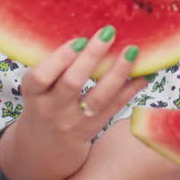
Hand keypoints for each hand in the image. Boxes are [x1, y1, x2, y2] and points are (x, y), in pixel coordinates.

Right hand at [11, 26, 146, 165]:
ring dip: (118, 72)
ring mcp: (74, 122)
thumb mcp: (38, 87)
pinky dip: (131, 88)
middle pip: (72, 84)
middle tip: (109, 32)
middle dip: (91, 57)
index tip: (80, 38)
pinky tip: (145, 72)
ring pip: (99, 97)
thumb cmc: (44, 102)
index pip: (40, 77)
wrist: (44, 148)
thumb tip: (90, 30)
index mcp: (33, 95)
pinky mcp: (93, 129)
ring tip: (133, 49)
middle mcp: (52, 109)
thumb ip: (55, 65)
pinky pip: (115, 107)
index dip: (59, 59)